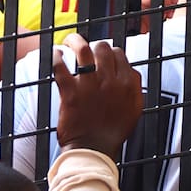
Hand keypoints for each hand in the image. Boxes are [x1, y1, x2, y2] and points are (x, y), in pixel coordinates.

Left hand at [53, 34, 142, 159]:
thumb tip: (130, 72)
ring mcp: (89, 85)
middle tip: (88, 49)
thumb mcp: (134, 109)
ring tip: (70, 41)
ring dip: (75, 41)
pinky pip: (60, 66)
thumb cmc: (113, 131)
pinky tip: (56, 54)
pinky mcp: (70, 91)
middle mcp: (110, 81)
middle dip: (95, 46)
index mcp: (127, 84)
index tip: (104, 57)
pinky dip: (56, 56)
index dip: (111, 52)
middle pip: (103, 48)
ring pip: (83, 50)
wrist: (94, 149)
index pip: (119, 54)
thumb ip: (134, 88)